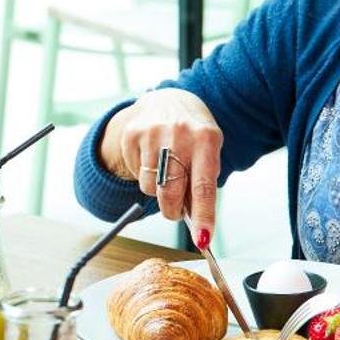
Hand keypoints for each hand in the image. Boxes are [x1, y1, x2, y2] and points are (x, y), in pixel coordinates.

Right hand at [101, 88, 222, 237]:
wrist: (168, 100)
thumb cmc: (194, 134)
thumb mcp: (208, 151)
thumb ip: (202, 182)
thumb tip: (193, 222)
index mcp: (206, 139)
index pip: (203, 186)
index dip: (203, 215)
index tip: (202, 239)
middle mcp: (178, 134)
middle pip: (171, 193)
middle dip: (173, 211)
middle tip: (176, 211)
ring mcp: (152, 133)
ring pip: (150, 188)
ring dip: (158, 191)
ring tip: (165, 172)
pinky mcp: (131, 135)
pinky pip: (136, 175)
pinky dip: (145, 175)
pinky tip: (152, 158)